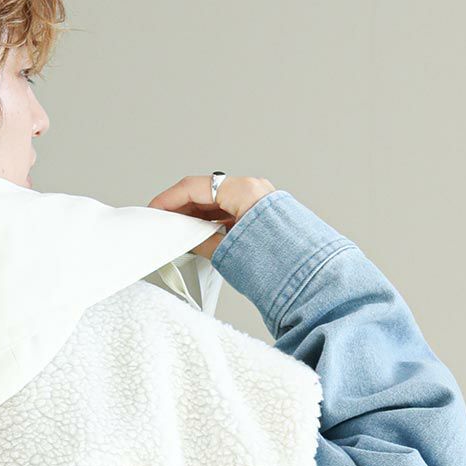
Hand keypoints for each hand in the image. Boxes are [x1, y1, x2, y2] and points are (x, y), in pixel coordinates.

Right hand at [147, 174, 276, 259]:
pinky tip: (202, 234)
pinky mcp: (264, 213)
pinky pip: (232, 209)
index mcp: (244, 191)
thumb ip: (203, 241)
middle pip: (207, 192)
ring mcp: (260, 200)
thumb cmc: (279, 263)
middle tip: (164, 223)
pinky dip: (214, 220)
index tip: (154, 209)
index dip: (170, 198)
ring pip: (219, 201)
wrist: (311, 278)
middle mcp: (254, 189)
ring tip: (181, 233)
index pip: (195, 187)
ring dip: (198, 215)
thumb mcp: (229, 252)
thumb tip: (188, 240)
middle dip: (183, 207)